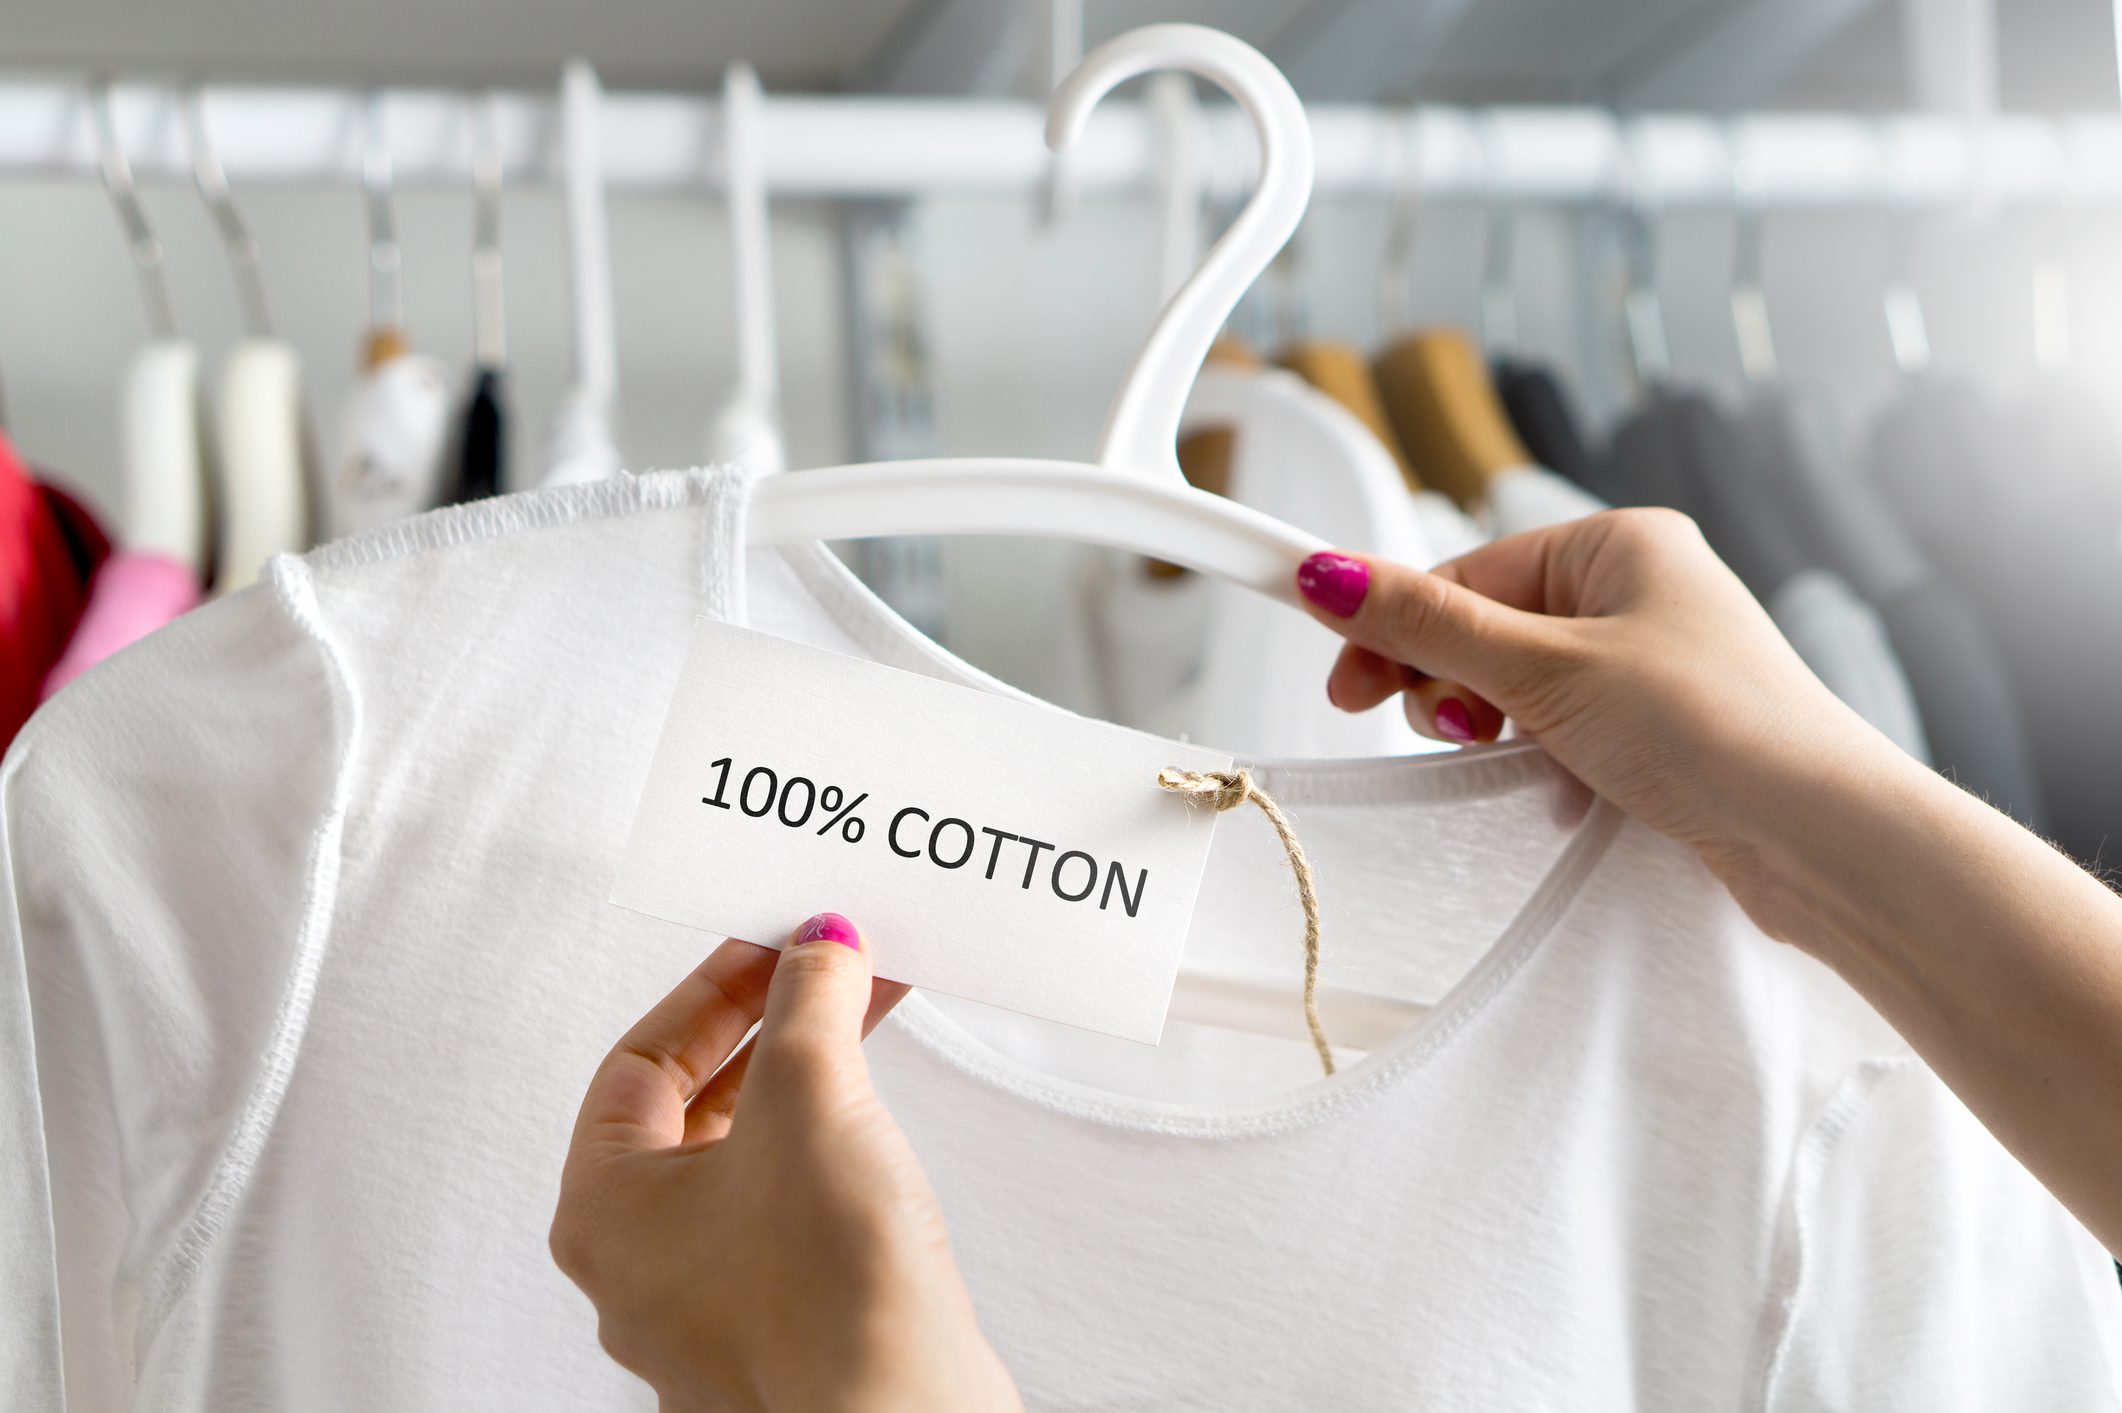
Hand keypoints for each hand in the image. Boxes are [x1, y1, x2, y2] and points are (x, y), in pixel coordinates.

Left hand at [551, 913, 1020, 1411]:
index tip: (774, 946)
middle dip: (773, 1032)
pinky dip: (832, 1154)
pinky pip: (793, 1218)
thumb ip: (809, 1000)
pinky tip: (882, 1126)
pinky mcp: (785, 1335)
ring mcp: (711, 1313)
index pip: (640, 1062)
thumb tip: (818, 948)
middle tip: (829, 974)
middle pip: (697, 1109)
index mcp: (602, 1213)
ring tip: (868, 1028)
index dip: (713, 990)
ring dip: (810, 1086)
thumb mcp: (812, 1092)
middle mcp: (641, 1272)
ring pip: (751, 1164)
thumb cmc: (825, 1287)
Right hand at [1297, 512, 2121, 1257]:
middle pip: (1485, 629)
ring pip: (1519, 688)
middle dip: (1451, 687)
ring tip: (1520, 763)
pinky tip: (1562, 792)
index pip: (1464, 573)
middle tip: (1450, 732)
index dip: (1393, 626)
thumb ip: (1426, 626)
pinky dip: (1543, 763)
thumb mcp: (1544, 671)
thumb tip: (1326, 574)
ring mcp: (1652, 663)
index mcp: (1618, 544)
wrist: (1824, 839)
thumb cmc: (1715, 731)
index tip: (1335, 676)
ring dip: (1498, 730)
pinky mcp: (1661, 730)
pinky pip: (1561, 732)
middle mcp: (1638, 593)